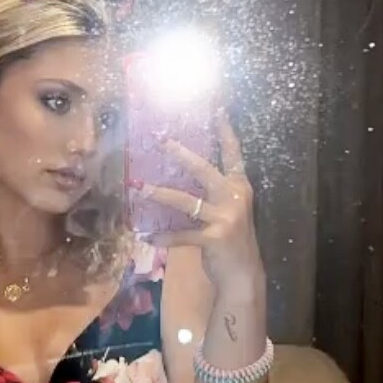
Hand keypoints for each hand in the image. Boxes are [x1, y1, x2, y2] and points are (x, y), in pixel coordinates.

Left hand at [134, 109, 265, 298]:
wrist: (243, 274)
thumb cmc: (231, 242)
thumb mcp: (228, 212)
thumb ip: (212, 195)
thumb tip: (181, 178)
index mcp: (239, 187)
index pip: (232, 153)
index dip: (225, 130)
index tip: (217, 107)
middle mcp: (233, 198)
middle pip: (204, 169)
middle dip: (181, 154)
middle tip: (161, 141)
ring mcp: (225, 218)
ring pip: (187, 201)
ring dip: (160, 194)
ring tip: (139, 188)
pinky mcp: (214, 238)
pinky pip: (182, 235)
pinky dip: (164, 237)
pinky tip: (148, 237)